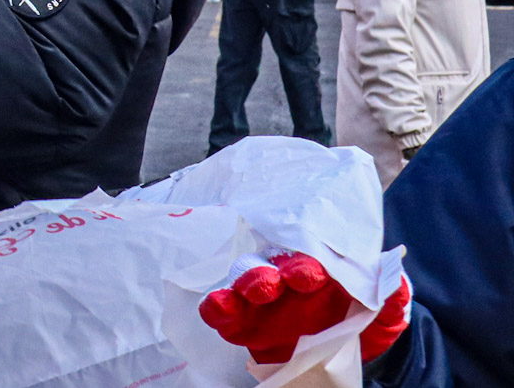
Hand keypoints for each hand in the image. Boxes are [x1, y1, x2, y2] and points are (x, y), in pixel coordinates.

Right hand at [198, 250, 409, 364]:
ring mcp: (260, 298)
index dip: (306, 264)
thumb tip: (395, 282)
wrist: (340, 354)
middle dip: (271, 271)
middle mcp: (285, 278)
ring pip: (243, 279)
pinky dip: (217, 306)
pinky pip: (221, 309)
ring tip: (253, 293)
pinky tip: (219, 306)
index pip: (307, 258)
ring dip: (245, 282)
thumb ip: (391, 300)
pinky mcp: (241, 321)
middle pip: (269, 263)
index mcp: (319, 270)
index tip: (311, 275)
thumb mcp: (384, 317)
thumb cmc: (360, 324)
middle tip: (277, 283)